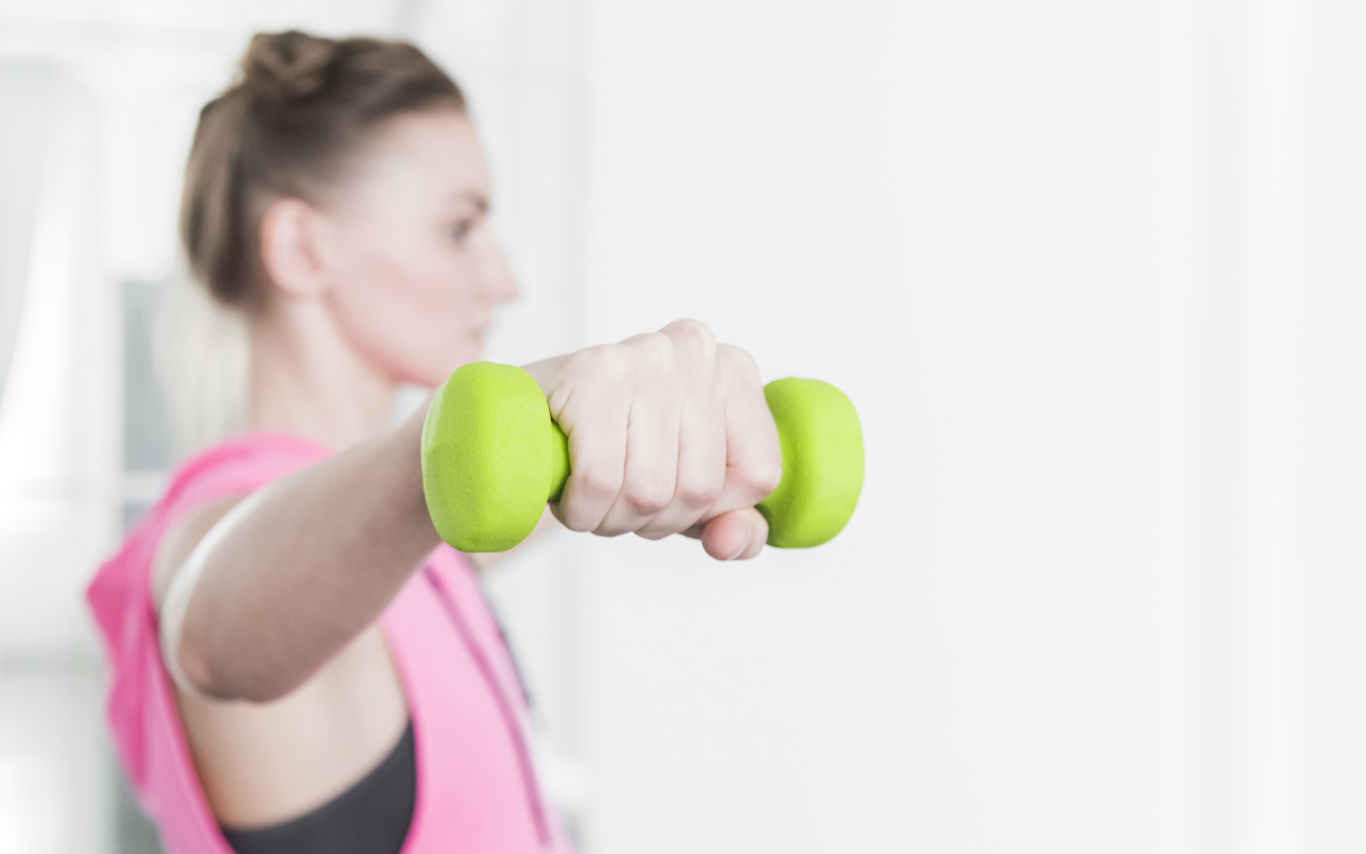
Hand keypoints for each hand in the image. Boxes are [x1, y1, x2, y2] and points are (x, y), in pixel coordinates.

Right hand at [522, 319, 781, 559]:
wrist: (516, 420)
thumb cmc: (615, 448)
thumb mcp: (687, 488)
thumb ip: (733, 523)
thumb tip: (730, 542)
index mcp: (735, 371)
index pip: (758, 474)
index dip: (713, 510)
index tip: (674, 497)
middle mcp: (696, 351)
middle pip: (701, 488)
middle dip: (654, 519)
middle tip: (620, 498)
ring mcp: (645, 356)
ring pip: (651, 490)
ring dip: (612, 519)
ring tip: (593, 494)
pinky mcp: (592, 371)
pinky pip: (601, 479)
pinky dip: (581, 509)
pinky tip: (570, 495)